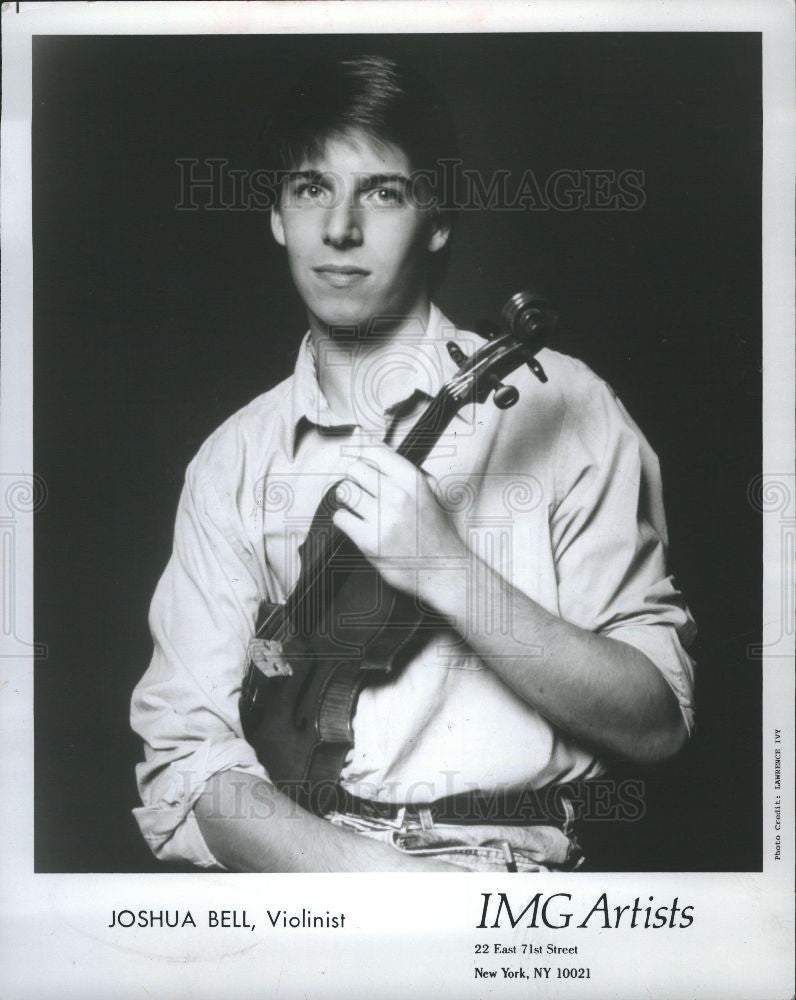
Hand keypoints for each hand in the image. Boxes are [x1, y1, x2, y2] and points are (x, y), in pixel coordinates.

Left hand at [331, 444, 468, 603]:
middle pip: (354, 469)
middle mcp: (397, 496)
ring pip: (344, 491)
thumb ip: (395, 463)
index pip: (372, 451)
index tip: (365, 467)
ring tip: (361, 508)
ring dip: (349, 499)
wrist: (443, 568)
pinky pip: (340, 518)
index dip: (364, 457)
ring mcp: (382, 519)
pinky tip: (359, 524)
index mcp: (412, 479)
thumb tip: (360, 435)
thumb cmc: (433, 529)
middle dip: (355, 479)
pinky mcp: (369, 541)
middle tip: (364, 491)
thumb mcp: (426, 488)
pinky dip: (345, 520)